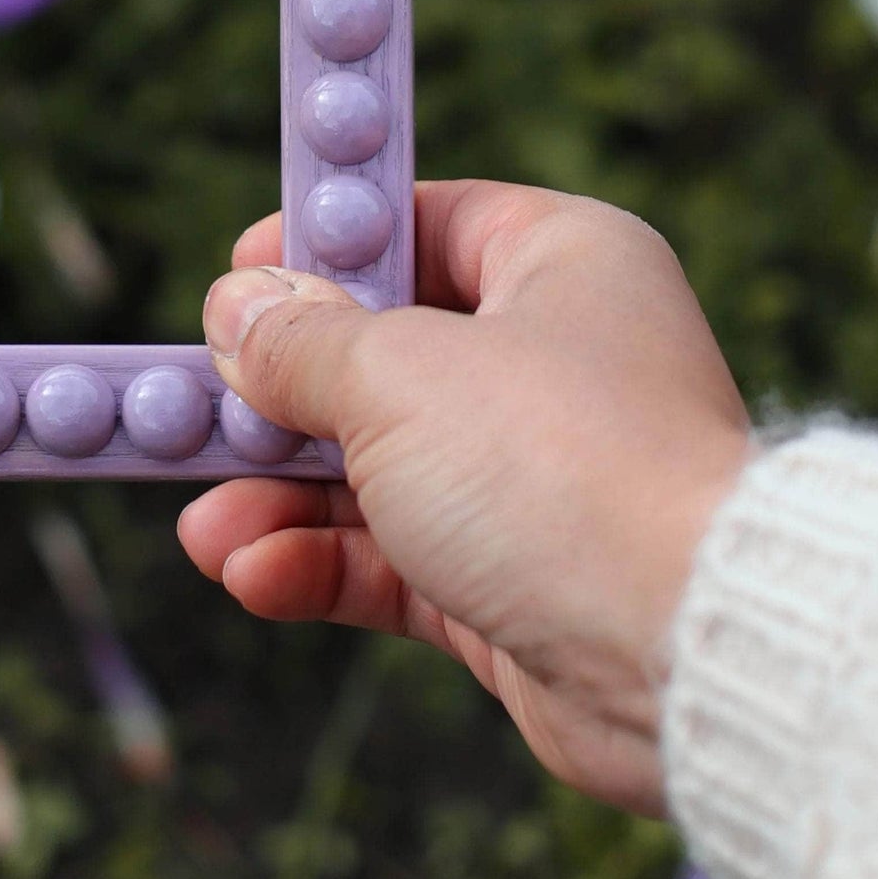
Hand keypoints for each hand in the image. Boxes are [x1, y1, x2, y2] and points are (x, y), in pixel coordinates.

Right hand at [179, 181, 752, 815]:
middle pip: (380, 356)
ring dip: (279, 498)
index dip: (324, 246)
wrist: (684, 655)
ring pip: (373, 469)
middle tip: (193, 414)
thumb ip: (301, 345)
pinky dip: (320, 563)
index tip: (236, 275)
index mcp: (561, 262)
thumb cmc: (558, 467)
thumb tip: (238, 312)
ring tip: (205, 530)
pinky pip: (393, 556)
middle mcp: (555, 361)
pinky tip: (251, 572)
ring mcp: (535, 477)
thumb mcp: (396, 375)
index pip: (424, 223)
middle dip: (276, 397)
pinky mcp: (514, 580)